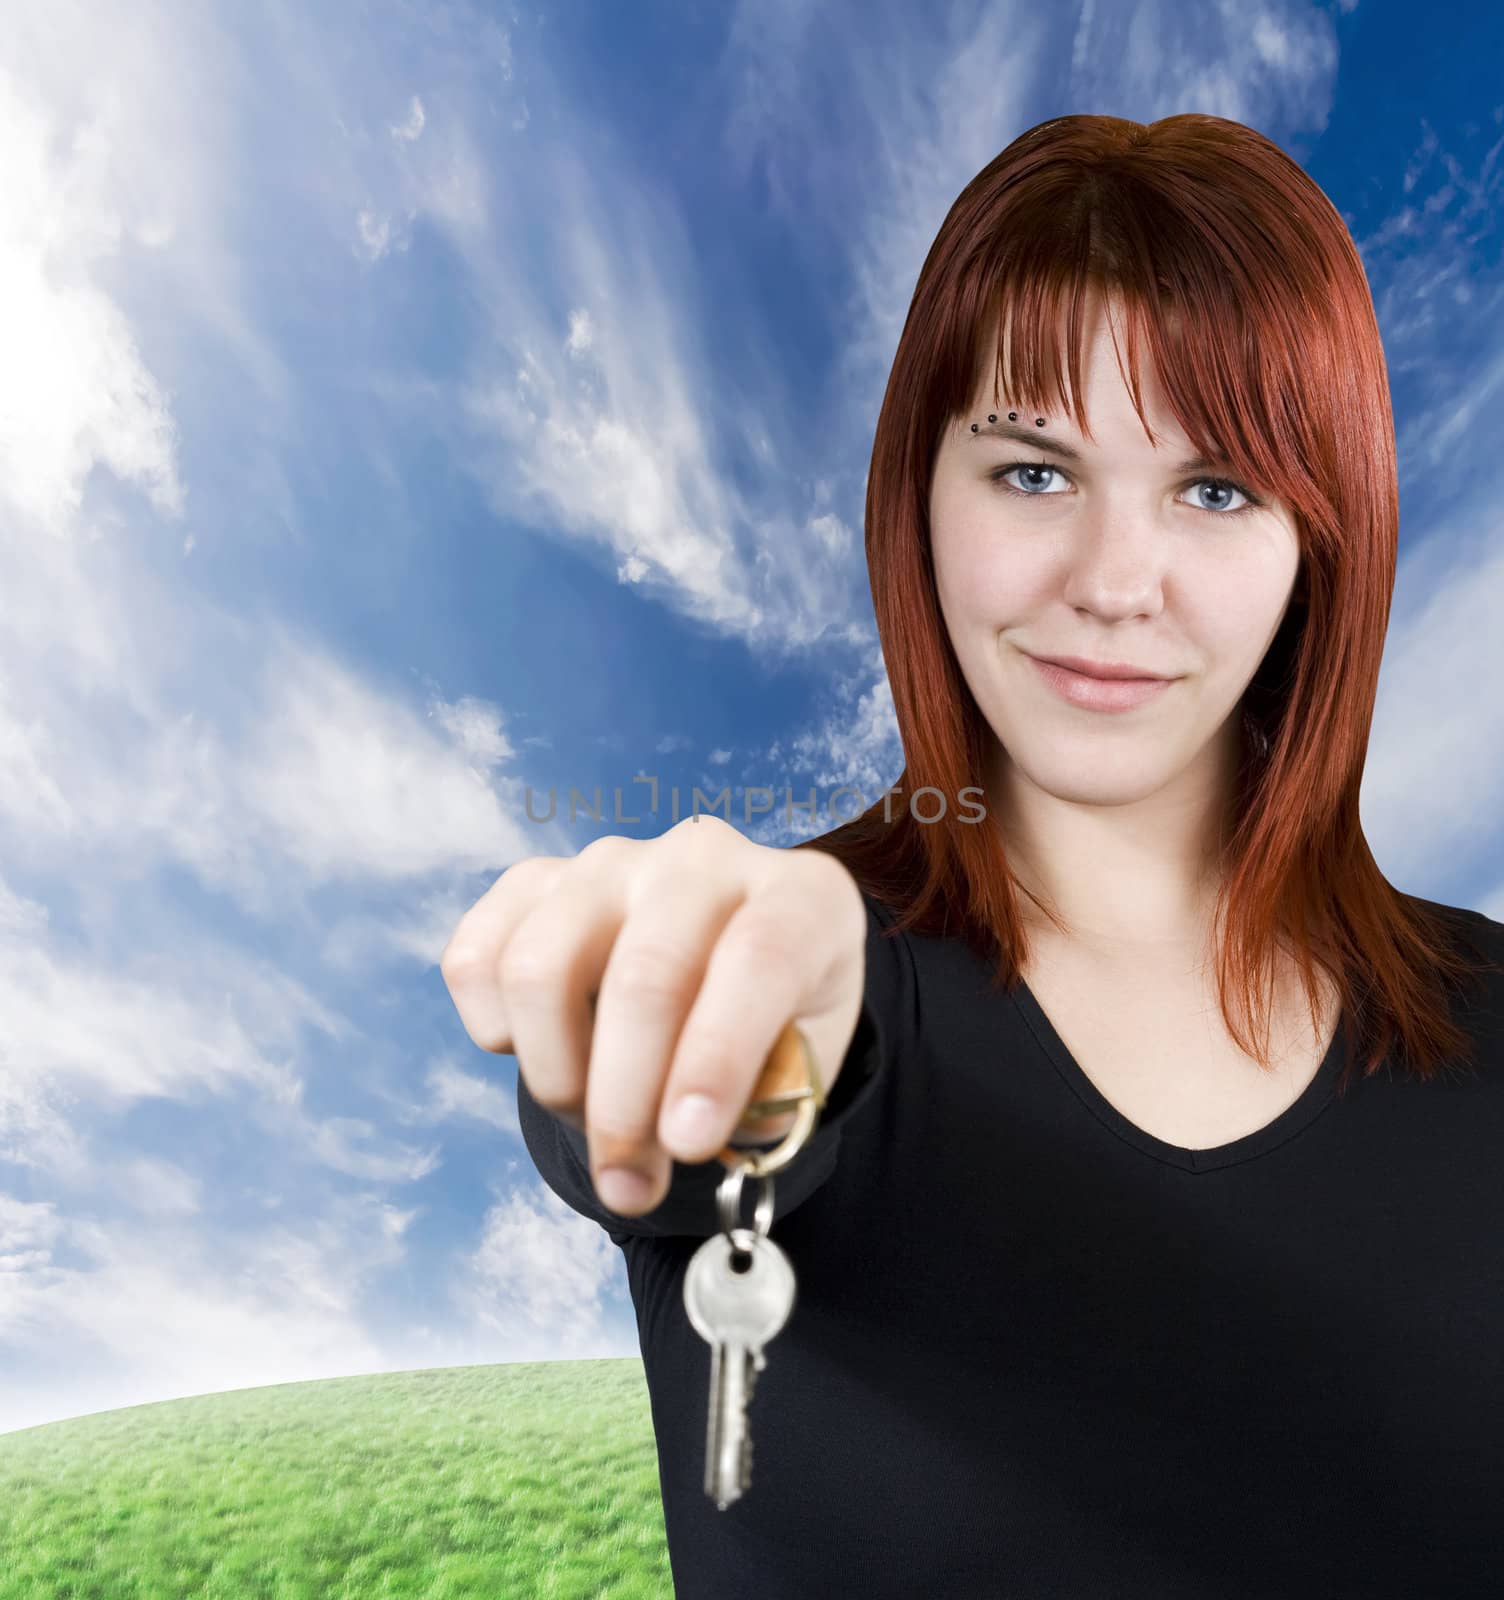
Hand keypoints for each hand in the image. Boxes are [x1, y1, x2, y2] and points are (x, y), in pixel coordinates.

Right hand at [440, 815, 866, 1216]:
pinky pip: (477, 958)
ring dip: (556, 1076)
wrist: (720, 965)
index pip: (759, 958)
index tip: (687, 1144)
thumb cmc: (773, 1024)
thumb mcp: (803, 1065)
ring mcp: (611, 862)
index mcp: (801, 895)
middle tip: (627, 1187)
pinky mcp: (534, 880)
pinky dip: (496, 1031)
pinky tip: (549, 1053)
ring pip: (541, 967)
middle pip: (645, 976)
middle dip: (624, 1106)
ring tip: (592, 1119)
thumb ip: (766, 1102)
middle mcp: (704, 858)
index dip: (717, 1057)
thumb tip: (680, 1137)